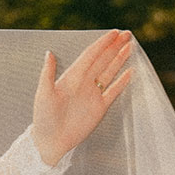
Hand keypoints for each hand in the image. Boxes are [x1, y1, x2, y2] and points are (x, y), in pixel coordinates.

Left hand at [32, 29, 133, 165]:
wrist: (51, 142)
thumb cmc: (43, 118)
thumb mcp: (44, 94)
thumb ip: (48, 74)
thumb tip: (49, 52)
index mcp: (71, 77)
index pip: (90, 55)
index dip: (102, 44)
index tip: (114, 33)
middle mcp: (84, 83)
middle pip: (102, 60)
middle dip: (114, 47)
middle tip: (127, 34)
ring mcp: (93, 94)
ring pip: (109, 72)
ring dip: (119, 59)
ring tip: (130, 46)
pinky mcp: (100, 107)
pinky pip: (113, 91)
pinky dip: (122, 81)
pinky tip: (130, 71)